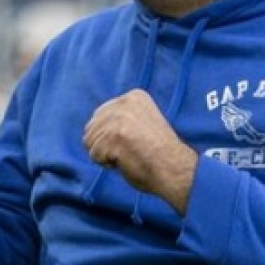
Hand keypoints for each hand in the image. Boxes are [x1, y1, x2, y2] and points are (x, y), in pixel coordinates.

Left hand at [83, 89, 197, 213]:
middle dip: (105, 144)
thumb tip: (90, 127)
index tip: (134, 140)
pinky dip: (107, 164)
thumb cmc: (159, 153)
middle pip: (91, 127)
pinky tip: (126, 161)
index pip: (99, 115)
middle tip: (129, 150)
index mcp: (133, 96)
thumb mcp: (142, 121)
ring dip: (106, 155)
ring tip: (129, 155)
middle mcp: (124, 102)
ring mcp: (119, 119)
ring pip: (90, 142)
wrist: (175, 168)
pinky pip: (94, 155)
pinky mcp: (113, 136)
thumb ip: (120, 118)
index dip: (111, 135)